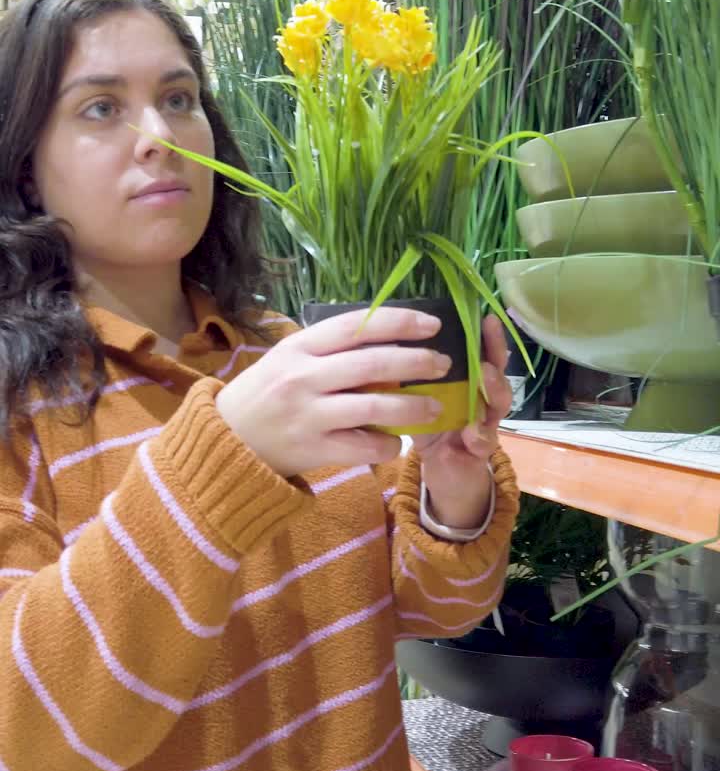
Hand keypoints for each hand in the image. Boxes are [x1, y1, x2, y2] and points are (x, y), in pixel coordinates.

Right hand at [216, 307, 449, 476]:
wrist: (226, 440)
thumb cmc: (265, 394)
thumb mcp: (287, 358)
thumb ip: (329, 349)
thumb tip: (386, 335)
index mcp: (299, 347)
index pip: (357, 325)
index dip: (398, 321)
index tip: (431, 323)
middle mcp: (303, 377)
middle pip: (372, 363)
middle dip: (416, 362)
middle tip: (443, 363)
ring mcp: (308, 414)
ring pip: (373, 408)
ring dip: (412, 407)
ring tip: (435, 407)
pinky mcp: (312, 449)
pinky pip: (362, 447)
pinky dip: (386, 445)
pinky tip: (396, 443)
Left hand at [412, 315, 512, 528]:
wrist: (443, 471)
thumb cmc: (429, 427)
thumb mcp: (416, 399)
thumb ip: (409, 377)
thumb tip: (387, 343)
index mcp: (466, 380)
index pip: (478, 350)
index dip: (484, 334)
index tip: (483, 315)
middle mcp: (482, 396)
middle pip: (497, 368)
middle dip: (495, 352)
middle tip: (486, 332)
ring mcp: (487, 421)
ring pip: (499, 401)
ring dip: (493, 388)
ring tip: (485, 375)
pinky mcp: (482, 449)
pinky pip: (485, 441)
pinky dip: (480, 436)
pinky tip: (472, 433)